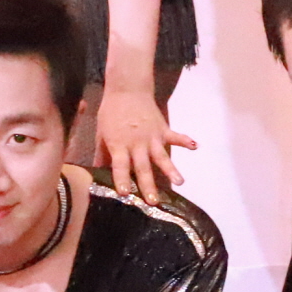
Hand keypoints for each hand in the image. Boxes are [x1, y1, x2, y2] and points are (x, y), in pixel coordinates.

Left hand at [94, 83, 196, 197]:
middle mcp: (137, 144)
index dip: (122, 179)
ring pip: (162, 156)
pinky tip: (195, 147)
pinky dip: (185, 140)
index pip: (120, 166)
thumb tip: (96, 173)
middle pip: (143, 167)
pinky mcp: (163, 129)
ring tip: (180, 182)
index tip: (125, 193)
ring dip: (171, 169)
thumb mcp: (101, 133)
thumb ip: (102, 154)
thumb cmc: (110, 113)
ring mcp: (152, 137)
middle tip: (153, 201)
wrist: (126, 89)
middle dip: (148, 185)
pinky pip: (175, 136)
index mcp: (119, 145)